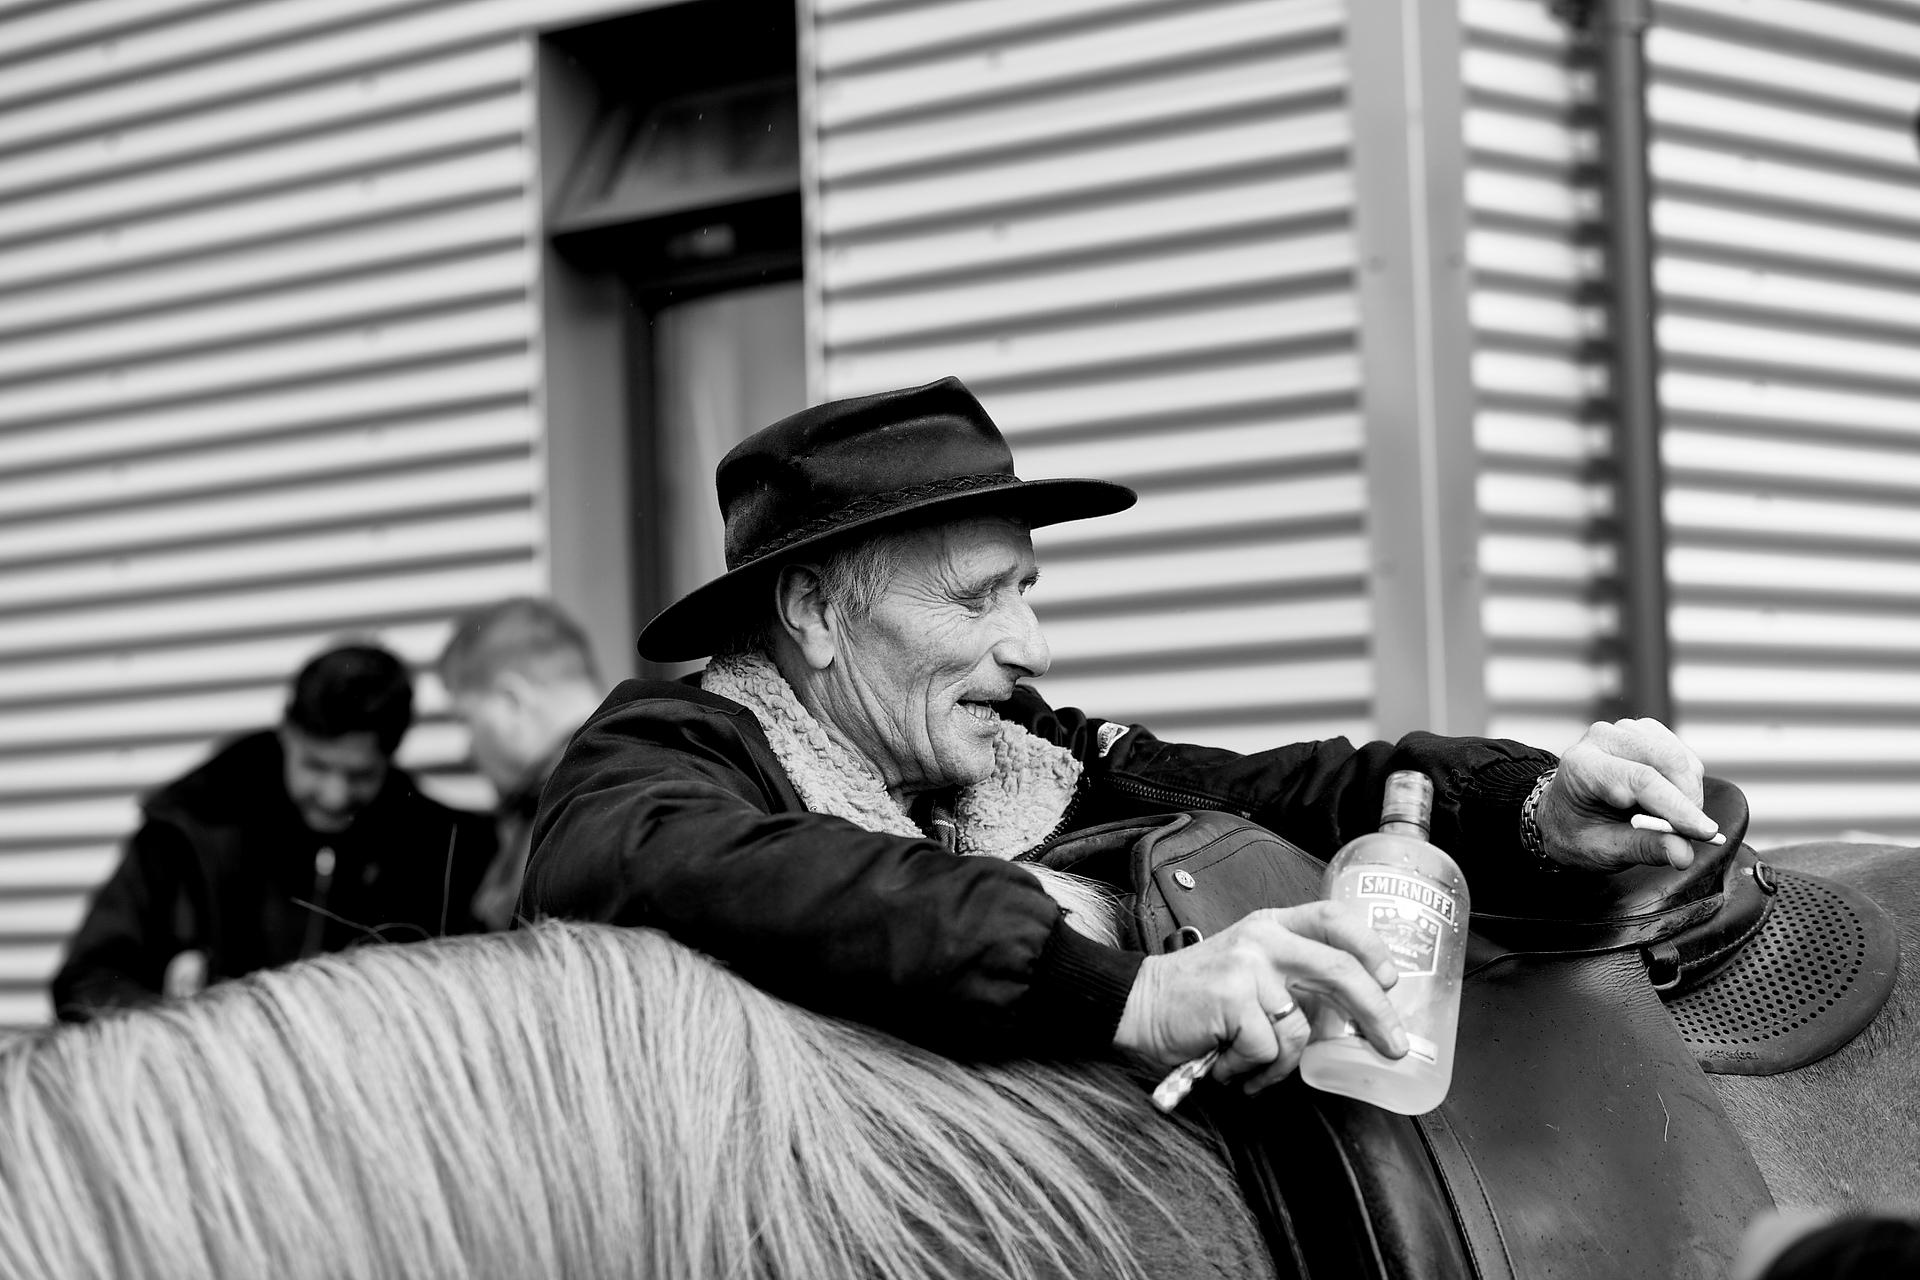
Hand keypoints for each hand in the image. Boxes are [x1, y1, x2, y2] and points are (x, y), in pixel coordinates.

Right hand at [1113, 902, 1407, 1094]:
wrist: (1137, 1005)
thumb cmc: (1198, 998)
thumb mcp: (1248, 968)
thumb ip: (1291, 976)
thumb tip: (1350, 1015)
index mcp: (1271, 925)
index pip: (1333, 917)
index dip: (1370, 946)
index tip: (1391, 980)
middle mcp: (1262, 938)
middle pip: (1339, 969)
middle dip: (1375, 1013)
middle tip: (1392, 1047)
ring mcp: (1247, 966)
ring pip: (1300, 1030)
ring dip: (1279, 1065)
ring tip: (1250, 1067)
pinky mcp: (1232, 998)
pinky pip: (1267, 1050)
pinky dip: (1249, 1071)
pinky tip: (1227, 1065)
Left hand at [1536, 717, 1717, 871]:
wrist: (1564, 813)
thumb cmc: (1578, 832)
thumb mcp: (1603, 850)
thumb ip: (1644, 849)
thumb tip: (1684, 853)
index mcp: (1582, 766)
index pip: (1640, 780)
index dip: (1677, 807)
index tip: (1705, 833)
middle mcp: (1602, 739)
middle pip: (1666, 760)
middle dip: (1688, 800)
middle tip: (1692, 833)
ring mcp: (1624, 730)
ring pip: (1680, 756)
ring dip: (1689, 792)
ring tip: (1671, 820)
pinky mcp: (1644, 731)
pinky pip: (1683, 754)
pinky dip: (1688, 781)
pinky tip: (1670, 800)